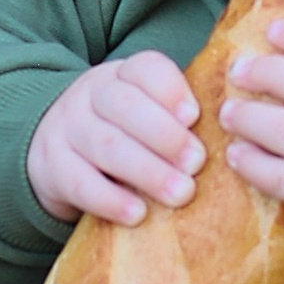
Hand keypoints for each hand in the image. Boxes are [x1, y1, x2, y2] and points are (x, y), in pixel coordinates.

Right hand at [26, 49, 205, 225]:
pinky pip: (80, 182)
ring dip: (147, 171)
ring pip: (105, 144)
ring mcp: (66, 129)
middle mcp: (90, 95)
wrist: (52, 150)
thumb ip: (176, 119)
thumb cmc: (119, 133)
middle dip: (165, 136)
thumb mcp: (141, 112)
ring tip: (181, 193)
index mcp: (120, 75)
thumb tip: (232, 139)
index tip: (195, 117)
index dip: (171, 90)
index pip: (144, 68)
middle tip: (197, 163)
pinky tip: (138, 214)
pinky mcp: (51, 168)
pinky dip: (111, 200)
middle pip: (125, 106)